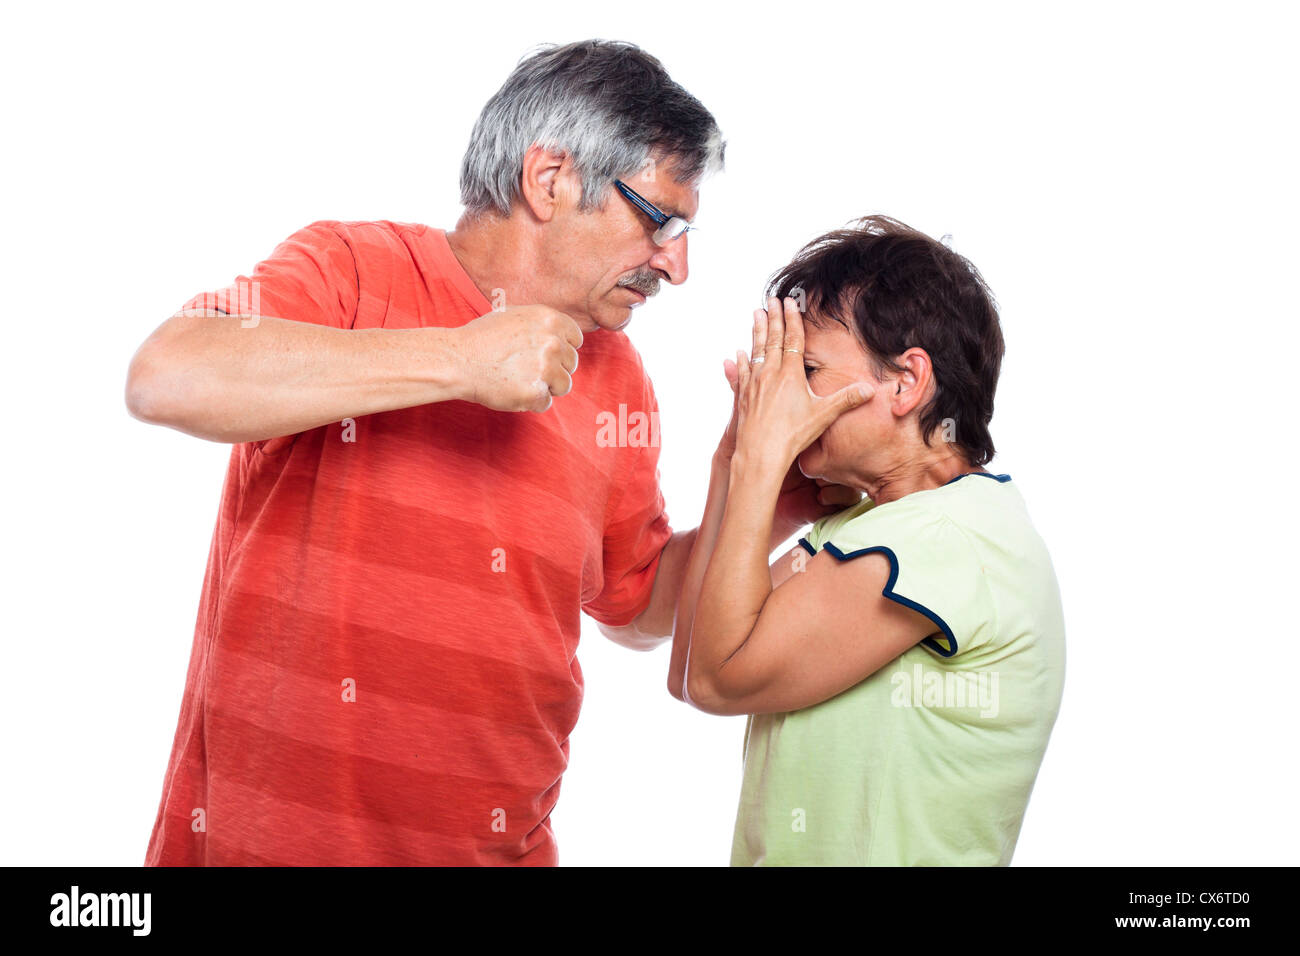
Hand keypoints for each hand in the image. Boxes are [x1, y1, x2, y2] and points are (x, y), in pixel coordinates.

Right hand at [455, 305, 583, 411]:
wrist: (458, 360)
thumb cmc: (481, 338)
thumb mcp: (515, 316)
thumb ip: (542, 325)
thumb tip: (562, 337)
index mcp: (550, 319)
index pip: (576, 339)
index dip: (562, 349)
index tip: (547, 354)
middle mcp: (553, 341)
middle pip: (571, 363)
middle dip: (554, 369)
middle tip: (526, 369)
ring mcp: (546, 367)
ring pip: (564, 385)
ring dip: (546, 387)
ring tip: (520, 380)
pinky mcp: (536, 391)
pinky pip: (545, 403)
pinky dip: (531, 402)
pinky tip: (512, 390)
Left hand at [733, 296, 874, 469]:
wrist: (761, 453)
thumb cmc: (793, 435)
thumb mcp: (824, 415)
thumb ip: (847, 400)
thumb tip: (871, 389)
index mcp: (790, 374)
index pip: (793, 339)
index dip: (793, 320)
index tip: (791, 303)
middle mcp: (770, 374)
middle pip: (773, 339)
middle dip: (774, 317)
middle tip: (771, 299)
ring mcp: (754, 384)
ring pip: (756, 351)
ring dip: (757, 331)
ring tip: (756, 314)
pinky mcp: (743, 396)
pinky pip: (742, 373)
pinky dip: (741, 361)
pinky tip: (738, 354)